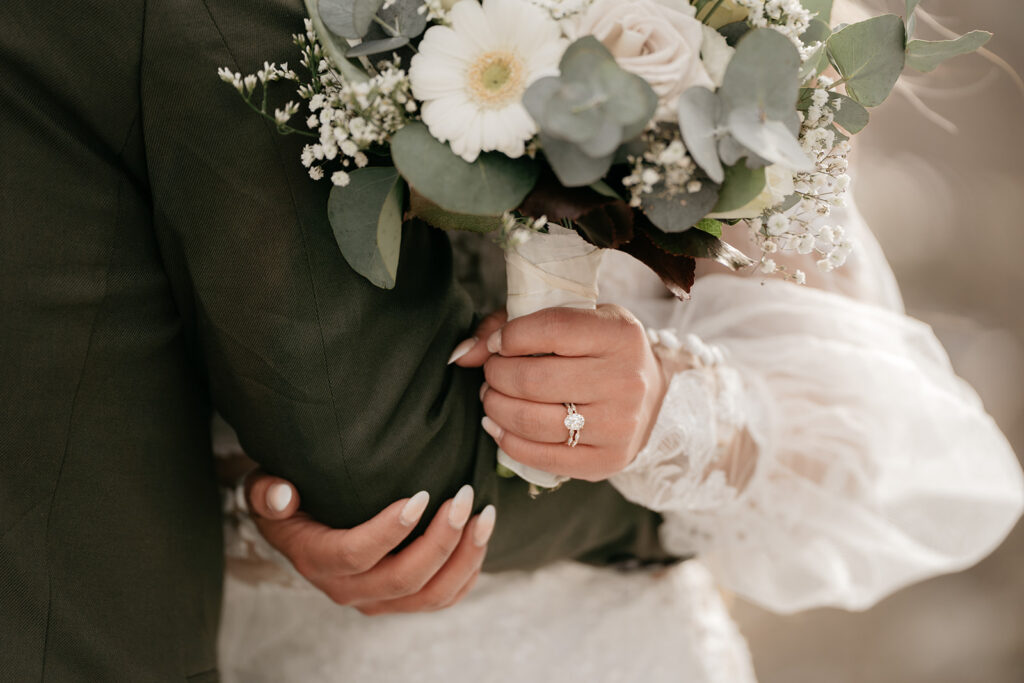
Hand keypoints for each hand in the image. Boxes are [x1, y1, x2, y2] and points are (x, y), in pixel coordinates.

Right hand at [244, 471, 495, 614]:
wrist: (300, 528)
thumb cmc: (289, 499)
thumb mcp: (265, 489)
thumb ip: (267, 492)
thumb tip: (281, 495)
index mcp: (316, 560)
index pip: (356, 554)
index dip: (391, 530)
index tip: (421, 495)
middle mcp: (347, 590)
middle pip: (403, 578)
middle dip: (441, 539)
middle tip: (464, 497)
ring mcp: (377, 601)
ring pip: (431, 595)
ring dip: (464, 557)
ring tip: (483, 515)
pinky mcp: (401, 601)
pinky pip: (443, 598)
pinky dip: (468, 571)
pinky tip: (481, 536)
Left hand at [457, 305, 666, 481]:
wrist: (651, 396)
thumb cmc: (598, 350)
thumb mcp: (572, 320)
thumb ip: (513, 324)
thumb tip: (462, 354)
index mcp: (620, 335)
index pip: (551, 328)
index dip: (510, 335)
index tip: (498, 343)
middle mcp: (626, 381)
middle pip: (533, 380)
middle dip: (496, 375)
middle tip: (492, 372)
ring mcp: (619, 426)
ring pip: (532, 421)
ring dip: (496, 407)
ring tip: (492, 397)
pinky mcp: (607, 461)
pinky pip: (540, 456)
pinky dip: (507, 440)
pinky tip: (499, 425)